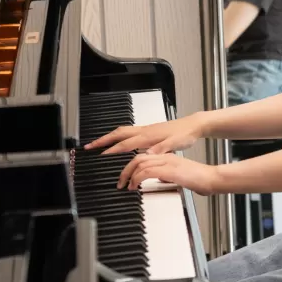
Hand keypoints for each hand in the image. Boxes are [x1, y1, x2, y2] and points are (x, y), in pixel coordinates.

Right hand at [85, 114, 202, 155]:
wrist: (193, 125)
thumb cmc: (185, 134)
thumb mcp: (175, 144)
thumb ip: (162, 149)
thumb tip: (149, 155)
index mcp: (148, 136)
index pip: (126, 144)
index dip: (112, 150)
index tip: (101, 155)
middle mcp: (144, 131)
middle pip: (118, 134)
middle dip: (102, 140)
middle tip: (89, 146)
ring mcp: (146, 129)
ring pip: (122, 131)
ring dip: (109, 137)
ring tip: (98, 143)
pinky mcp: (149, 130)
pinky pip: (128, 132)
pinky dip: (118, 136)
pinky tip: (118, 141)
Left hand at [116, 152, 222, 193]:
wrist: (212, 178)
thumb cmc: (201, 179)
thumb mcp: (180, 176)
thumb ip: (169, 176)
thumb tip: (160, 180)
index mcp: (168, 157)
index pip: (144, 157)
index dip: (132, 167)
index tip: (127, 178)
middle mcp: (166, 157)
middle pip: (138, 158)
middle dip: (126, 170)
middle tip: (120, 182)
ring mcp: (168, 163)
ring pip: (140, 163)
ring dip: (129, 175)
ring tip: (126, 186)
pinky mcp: (170, 170)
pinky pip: (147, 171)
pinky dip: (137, 179)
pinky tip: (135, 186)